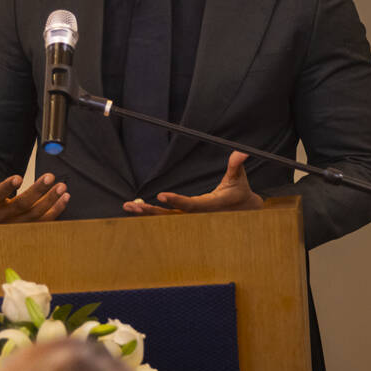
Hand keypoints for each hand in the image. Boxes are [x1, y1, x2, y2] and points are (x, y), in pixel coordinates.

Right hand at [0, 154, 68, 224]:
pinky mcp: (27, 228)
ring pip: (35, 215)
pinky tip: (64, 197)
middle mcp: (2, 218)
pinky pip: (44, 222)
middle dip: (37, 191)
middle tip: (50, 177)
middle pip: (21, 206)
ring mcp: (16, 225)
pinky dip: (56, 210)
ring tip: (62, 186)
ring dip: (50, 201)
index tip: (17, 177)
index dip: (6, 188)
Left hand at [122, 151, 263, 215]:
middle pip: (171, 216)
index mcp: (210, 206)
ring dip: (146, 213)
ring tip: (128, 206)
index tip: (160, 195)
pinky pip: (166, 217)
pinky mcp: (185, 216)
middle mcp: (197, 216)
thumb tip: (241, 152)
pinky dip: (150, 214)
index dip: (176, 201)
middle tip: (133, 206)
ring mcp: (189, 218)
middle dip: (151, 212)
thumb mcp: (239, 179)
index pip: (191, 205)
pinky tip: (135, 208)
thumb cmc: (239, 193)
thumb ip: (236, 165)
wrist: (242, 212)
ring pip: (165, 218)